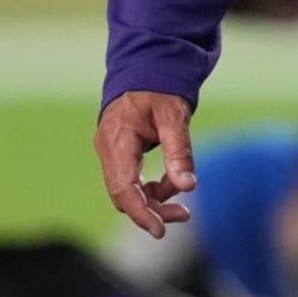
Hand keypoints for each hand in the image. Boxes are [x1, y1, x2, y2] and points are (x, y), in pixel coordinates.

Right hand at [94, 90, 196, 237]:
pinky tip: (172, 182)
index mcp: (118, 140)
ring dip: (153, 199)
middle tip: (184, 215)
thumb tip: (188, 186)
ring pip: (128, 189)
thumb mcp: (175, 115)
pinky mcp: (119, 152)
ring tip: (182, 199)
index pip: (124, 188)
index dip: (141, 213)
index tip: (160, 230)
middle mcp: (109, 149)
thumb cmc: (160, 87)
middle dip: (152, 209)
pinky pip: (131, 179)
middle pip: (124, 194)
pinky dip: (150, 186)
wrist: (147, 66)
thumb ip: (179, 150)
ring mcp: (111, 152)